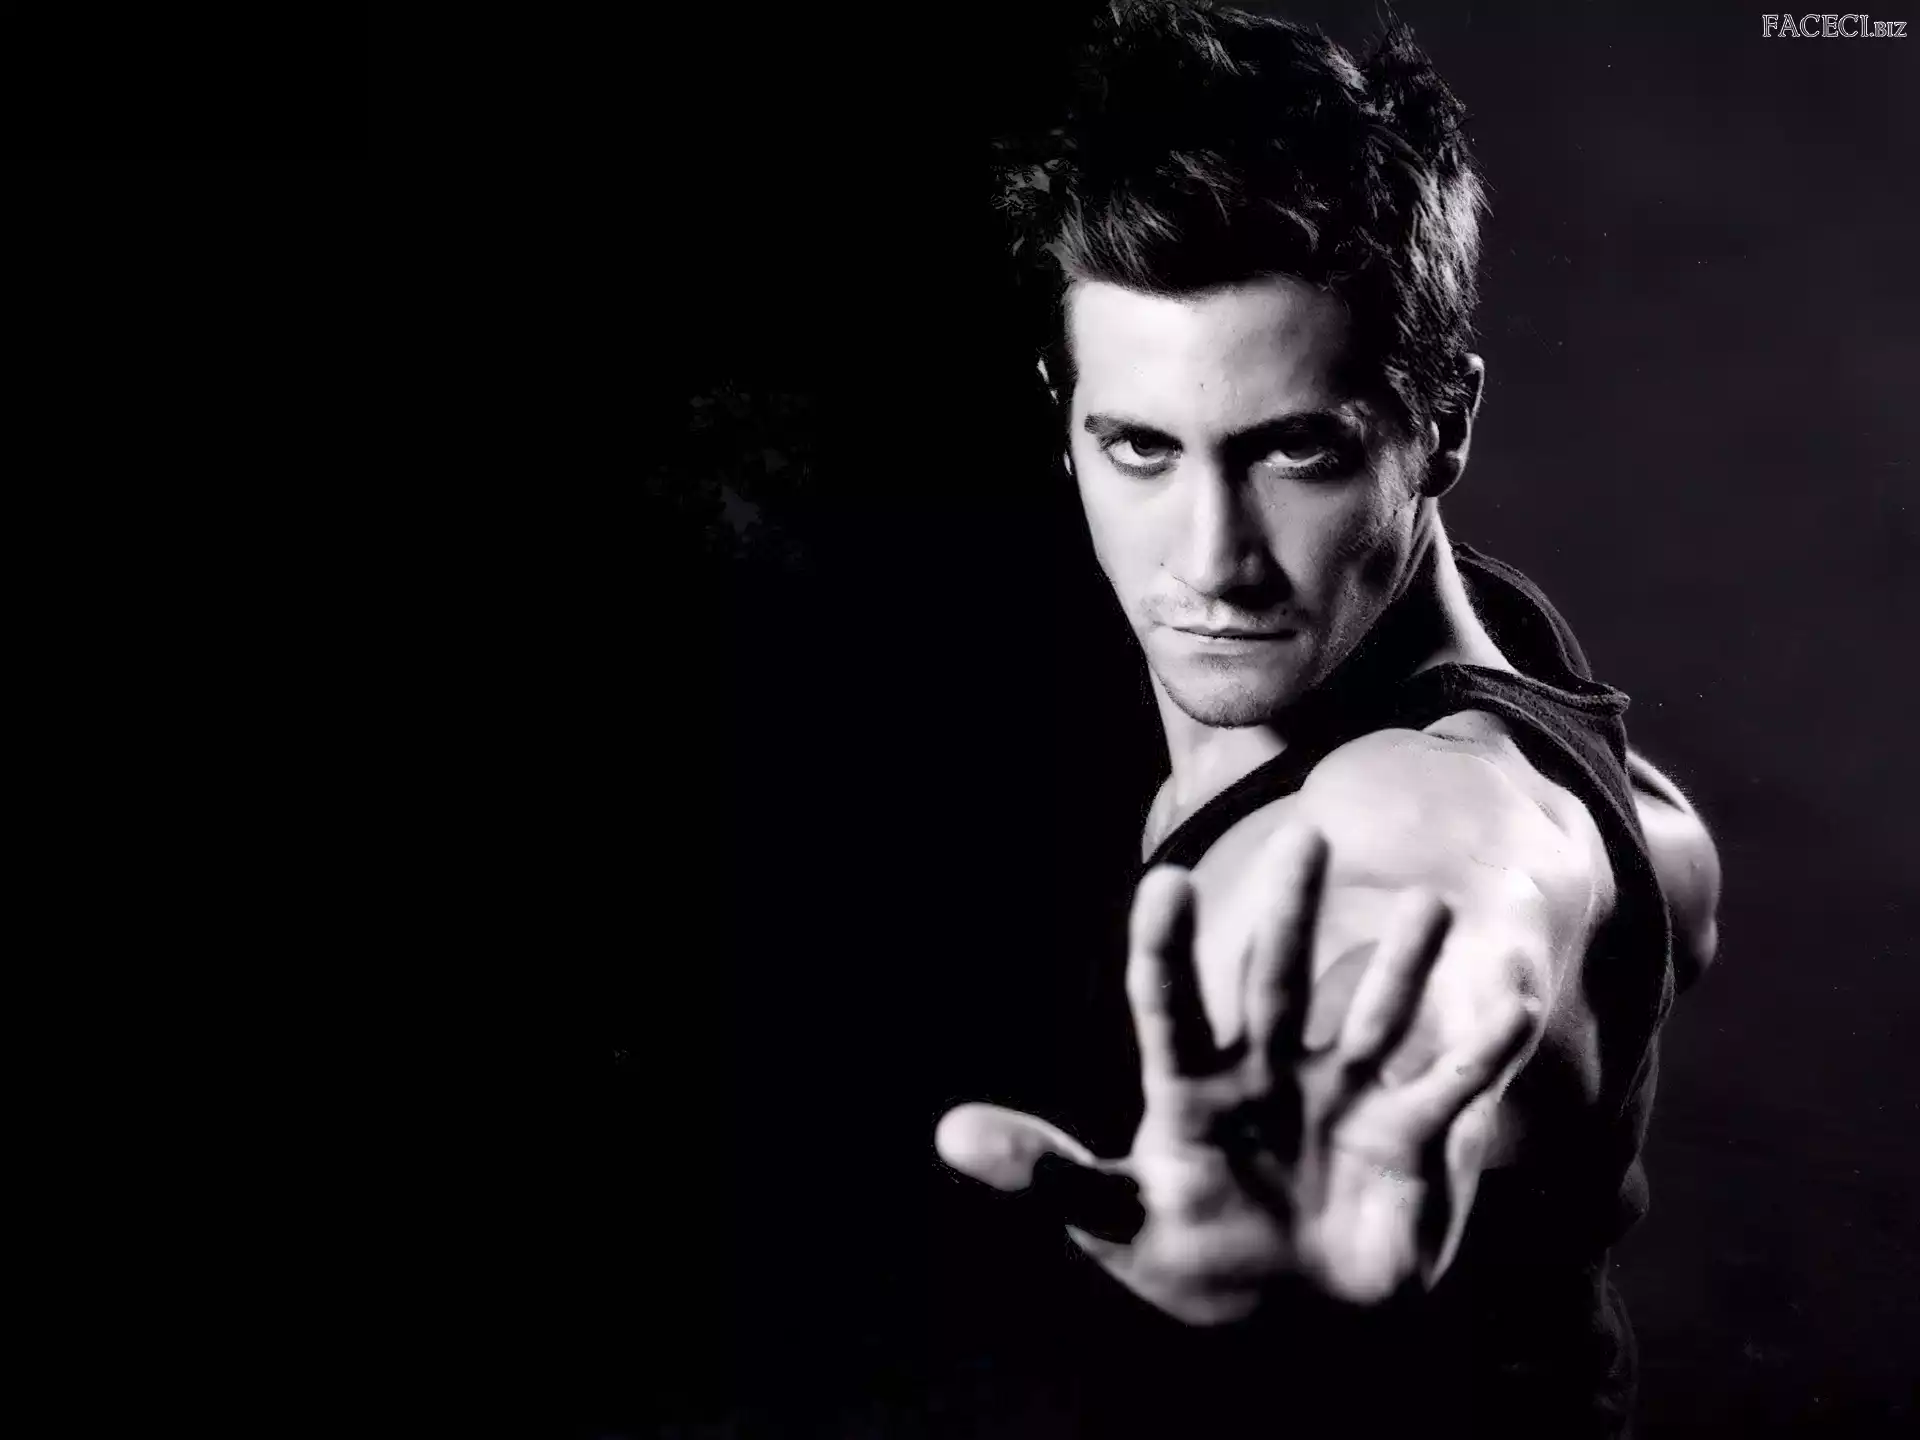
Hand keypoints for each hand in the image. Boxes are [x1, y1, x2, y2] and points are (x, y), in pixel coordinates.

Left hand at [936, 828, 1537, 1324]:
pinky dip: (1480, 1052)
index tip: (1165, 884)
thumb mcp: (1117, 1221)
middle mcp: (1271, 1070)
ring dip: (1405, 969)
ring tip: (1436, 907)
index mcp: (1193, 1086)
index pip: (1171, 1006)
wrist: (1295, 1306)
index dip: (1166, 951)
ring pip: (1375, 1018)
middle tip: (1307, 837)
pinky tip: (1510, 1003)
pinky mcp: (1409, 1140)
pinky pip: (1450, 1088)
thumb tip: (948, 1133)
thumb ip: (1047, 1176)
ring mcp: (1343, 1096)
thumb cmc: (1200, 1253)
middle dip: (1292, 918)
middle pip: (1278, 983)